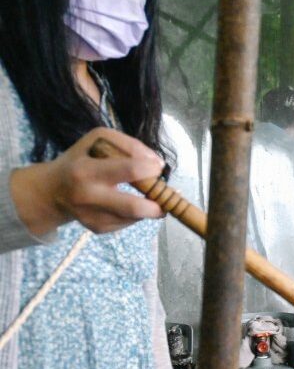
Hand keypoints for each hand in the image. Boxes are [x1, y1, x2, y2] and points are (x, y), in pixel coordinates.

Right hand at [9, 127, 164, 235]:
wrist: (52, 191)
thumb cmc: (81, 159)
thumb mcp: (98, 140)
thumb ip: (129, 145)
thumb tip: (158, 164)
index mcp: (86, 171)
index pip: (130, 170)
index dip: (151, 169)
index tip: (157, 168)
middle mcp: (88, 197)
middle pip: (135, 207)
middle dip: (158, 204)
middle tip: (166, 195)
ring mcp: (92, 216)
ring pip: (136, 217)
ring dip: (149, 207)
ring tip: (147, 195)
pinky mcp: (98, 228)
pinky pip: (128, 222)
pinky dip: (135, 213)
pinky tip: (125, 202)